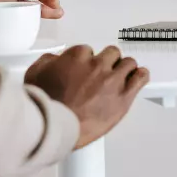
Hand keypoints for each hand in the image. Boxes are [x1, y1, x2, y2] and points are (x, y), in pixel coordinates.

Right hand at [25, 45, 149, 148]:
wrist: (55, 127)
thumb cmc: (46, 105)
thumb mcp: (35, 73)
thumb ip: (49, 61)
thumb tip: (54, 59)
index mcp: (77, 57)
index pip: (88, 50)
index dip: (86, 61)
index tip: (86, 68)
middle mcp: (97, 65)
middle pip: (111, 54)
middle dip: (107, 62)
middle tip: (103, 72)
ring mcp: (112, 80)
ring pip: (128, 63)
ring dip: (124, 69)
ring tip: (120, 76)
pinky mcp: (123, 97)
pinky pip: (141, 77)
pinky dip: (140, 76)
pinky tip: (137, 78)